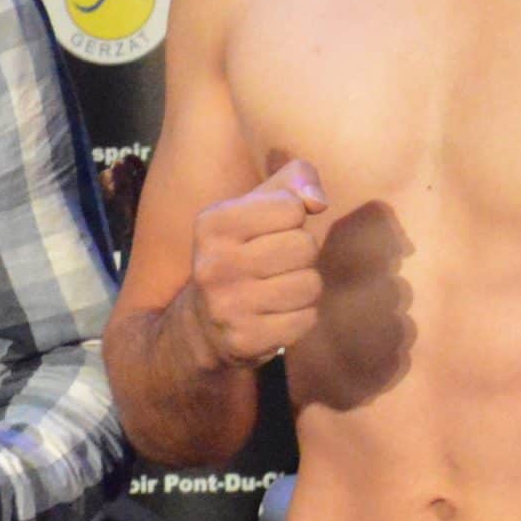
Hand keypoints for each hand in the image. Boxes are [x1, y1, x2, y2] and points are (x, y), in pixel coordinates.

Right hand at [184, 159, 327, 368]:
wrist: (202, 324)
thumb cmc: (239, 253)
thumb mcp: (253, 207)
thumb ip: (291, 181)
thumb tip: (318, 200)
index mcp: (211, 223)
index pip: (291, 207)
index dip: (291, 219)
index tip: (268, 232)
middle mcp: (213, 264)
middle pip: (304, 246)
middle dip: (301, 255)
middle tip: (276, 265)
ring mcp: (226, 305)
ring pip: (310, 284)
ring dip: (303, 287)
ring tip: (277, 289)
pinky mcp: (244, 339)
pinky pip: (306, 319)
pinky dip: (300, 317)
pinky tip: (276, 314)